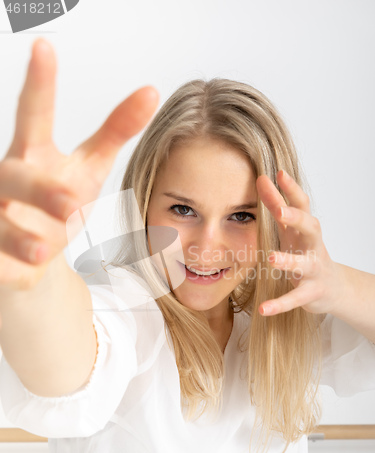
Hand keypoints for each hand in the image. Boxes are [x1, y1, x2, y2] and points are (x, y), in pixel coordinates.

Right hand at [0, 38, 158, 290]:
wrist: (35, 250)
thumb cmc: (60, 199)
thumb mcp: (90, 166)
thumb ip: (115, 130)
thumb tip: (151, 90)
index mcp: (34, 154)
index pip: (35, 115)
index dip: (41, 84)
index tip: (45, 47)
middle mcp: (8, 181)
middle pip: (15, 177)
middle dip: (39, 189)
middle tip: (71, 202)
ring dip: (19, 235)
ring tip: (44, 250)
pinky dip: (7, 265)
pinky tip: (22, 272)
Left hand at [255, 170, 342, 315]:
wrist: (334, 288)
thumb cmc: (307, 253)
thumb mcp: (292, 230)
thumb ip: (277, 206)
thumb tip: (261, 179)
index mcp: (305, 230)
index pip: (302, 205)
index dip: (291, 189)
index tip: (278, 173)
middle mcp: (313, 246)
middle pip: (311, 228)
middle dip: (297, 218)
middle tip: (280, 210)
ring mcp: (314, 270)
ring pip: (304, 264)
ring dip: (289, 260)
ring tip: (272, 258)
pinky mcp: (311, 293)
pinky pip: (295, 298)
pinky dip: (280, 303)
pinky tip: (263, 309)